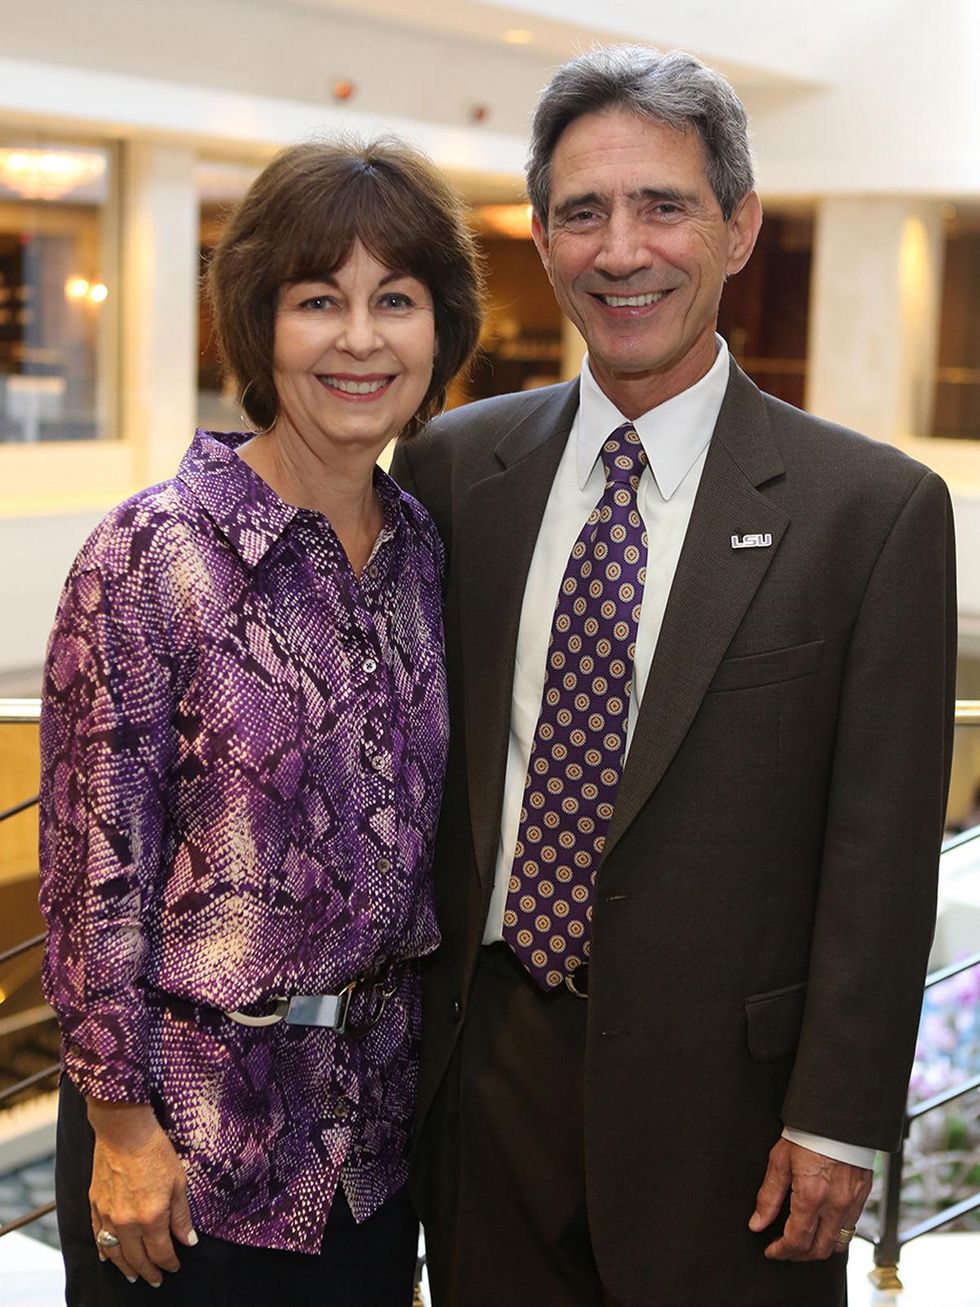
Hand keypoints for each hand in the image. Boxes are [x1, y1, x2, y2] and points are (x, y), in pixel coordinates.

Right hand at [87, 1099, 196, 1285]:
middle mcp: (126, 1223)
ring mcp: (108, 1215)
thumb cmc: (154, 1152)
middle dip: (148, 1271)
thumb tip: (188, 1241)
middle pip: (137, 1258)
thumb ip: (181, 1216)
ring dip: (125, 1268)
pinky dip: (104, 1250)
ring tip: (134, 1276)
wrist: (124, 1131)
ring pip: (115, 1253)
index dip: (169, 1263)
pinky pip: (97, 1237)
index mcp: (151, 1218)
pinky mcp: (95, 1205)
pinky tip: (108, 1257)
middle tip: (155, 1280)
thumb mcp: (179, 1182)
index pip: (160, 1252)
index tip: (175, 1267)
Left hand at [748, 1138, 871, 1260]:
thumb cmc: (807, 1134)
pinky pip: (851, 1227)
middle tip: (784, 1250)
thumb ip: (768, 1196)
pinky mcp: (863, 1196)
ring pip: (839, 1244)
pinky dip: (836, 1235)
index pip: (797, 1241)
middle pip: (819, 1250)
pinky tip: (822, 1226)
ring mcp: (852, 1202)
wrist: (837, 1115)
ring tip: (803, 1242)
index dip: (781, 1251)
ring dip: (819, 1249)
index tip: (771, 1251)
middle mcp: (835, 1205)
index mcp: (811, 1197)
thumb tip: (757, 1223)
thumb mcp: (779, 1161)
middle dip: (799, 1256)